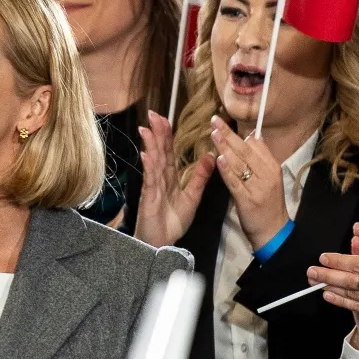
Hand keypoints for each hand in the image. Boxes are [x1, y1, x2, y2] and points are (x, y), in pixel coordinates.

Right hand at [134, 110, 210, 246]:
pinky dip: (149, 168)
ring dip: (150, 145)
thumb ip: (200, 177)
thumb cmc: (173, 222)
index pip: (169, 152)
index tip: (166, 119)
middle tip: (153, 114)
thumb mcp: (192, 197)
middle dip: (157, 133)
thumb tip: (211, 157)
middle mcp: (159, 179)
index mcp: (169, 178)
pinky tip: (147, 156)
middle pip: (159, 152)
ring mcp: (153, 187)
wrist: (162, 244)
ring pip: (153, 162)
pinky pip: (150, 181)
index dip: (167, 135)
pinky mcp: (149, 198)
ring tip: (147, 128)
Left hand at [209, 116, 288, 250]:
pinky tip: (218, 160)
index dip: (238, 133)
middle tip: (214, 121)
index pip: (256, 145)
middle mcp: (267, 174)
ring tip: (214, 134)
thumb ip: (261, 158)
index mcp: (272, 167)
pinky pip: (235, 182)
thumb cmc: (268, 202)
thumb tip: (253, 136)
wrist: (273, 229)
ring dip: (226, 147)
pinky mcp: (247, 199)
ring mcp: (258, 187)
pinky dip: (227, 170)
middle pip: (246, 151)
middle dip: (229, 135)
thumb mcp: (269, 177)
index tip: (223, 121)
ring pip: (240, 164)